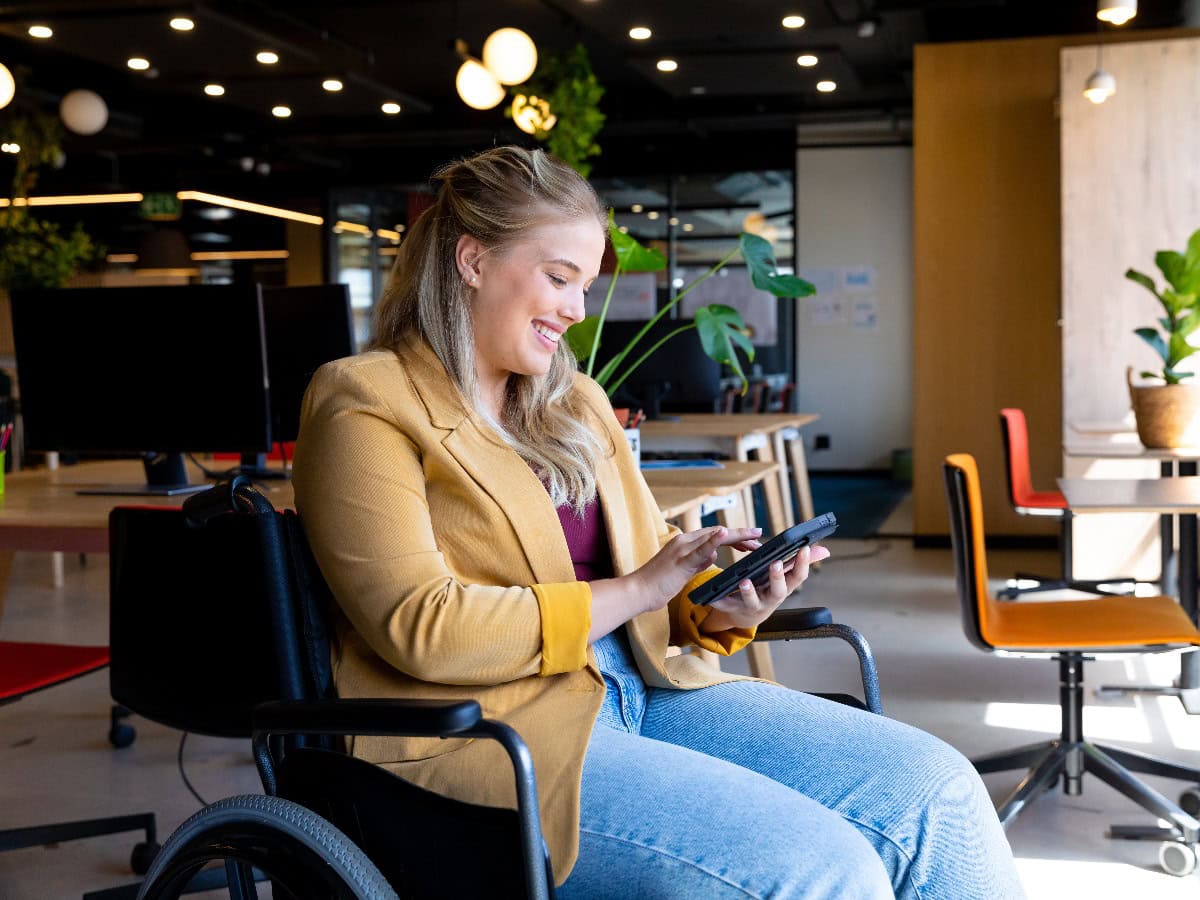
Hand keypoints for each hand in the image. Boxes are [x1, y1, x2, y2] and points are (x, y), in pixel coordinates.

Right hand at [632, 525, 763, 614]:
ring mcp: (682, 549)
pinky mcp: (680, 560)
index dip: (734, 537)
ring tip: (754, 536)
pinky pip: (700, 549)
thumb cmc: (658, 584)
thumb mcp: (683, 571)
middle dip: (741, 535)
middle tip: (760, 536)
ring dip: (735, 535)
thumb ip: (698, 562)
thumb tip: (713, 556)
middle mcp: (684, 541)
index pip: (714, 537)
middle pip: (718, 533)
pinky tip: (725, 534)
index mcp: (685, 544)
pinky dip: (714, 540)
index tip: (751, 540)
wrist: (639, 592)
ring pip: (713, 537)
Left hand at [702, 544, 831, 631]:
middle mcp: (770, 599)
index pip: (798, 577)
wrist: (745, 616)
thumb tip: (824, 550)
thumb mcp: (784, 579)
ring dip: (749, 592)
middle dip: (776, 578)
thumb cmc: (767, 591)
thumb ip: (801, 563)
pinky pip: (726, 606)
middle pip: (778, 591)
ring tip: (744, 581)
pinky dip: (719, 601)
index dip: (802, 563)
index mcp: (783, 588)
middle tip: (774, 564)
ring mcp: (752, 606)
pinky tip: (712, 595)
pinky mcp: (734, 610)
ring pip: (752, 601)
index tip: (803, 548)